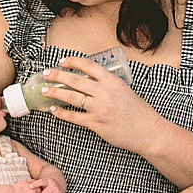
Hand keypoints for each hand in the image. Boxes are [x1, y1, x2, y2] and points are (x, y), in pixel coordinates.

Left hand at [30, 176, 64, 192]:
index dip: (36, 184)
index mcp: (47, 181)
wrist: (58, 183)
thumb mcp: (42, 182)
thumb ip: (35, 185)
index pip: (41, 182)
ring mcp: (58, 191)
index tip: (30, 186)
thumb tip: (28, 189)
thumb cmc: (46, 184)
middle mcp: (53, 185)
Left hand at [42, 57, 162, 153]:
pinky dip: (62, 113)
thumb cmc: (139, 111)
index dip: (73, 62)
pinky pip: (74, 117)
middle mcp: (104, 92)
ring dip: (55, 92)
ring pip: (72, 97)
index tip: (62, 61)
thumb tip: (90, 80)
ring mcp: (99, 109)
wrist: (148, 131)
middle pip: (75, 80)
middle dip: (57, 75)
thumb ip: (108, 84)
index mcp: (113, 81)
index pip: (88, 65)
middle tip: (46, 73)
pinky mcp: (96, 124)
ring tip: (44, 90)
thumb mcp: (125, 89)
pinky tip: (53, 110)